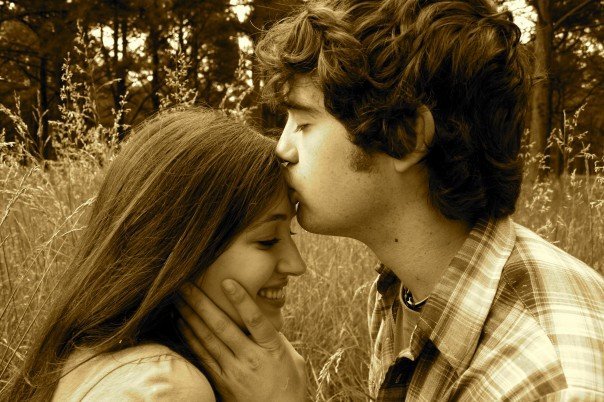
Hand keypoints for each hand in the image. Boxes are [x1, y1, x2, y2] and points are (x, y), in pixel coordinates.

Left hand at [176, 280, 306, 401]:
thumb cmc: (290, 385)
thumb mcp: (292, 357)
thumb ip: (275, 336)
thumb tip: (262, 315)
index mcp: (271, 348)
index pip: (255, 320)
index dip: (242, 300)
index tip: (228, 281)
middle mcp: (250, 358)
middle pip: (222, 327)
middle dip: (202, 303)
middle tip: (186, 283)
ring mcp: (233, 372)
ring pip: (207, 340)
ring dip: (190, 317)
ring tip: (178, 299)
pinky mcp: (222, 382)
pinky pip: (202, 357)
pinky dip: (190, 338)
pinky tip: (181, 324)